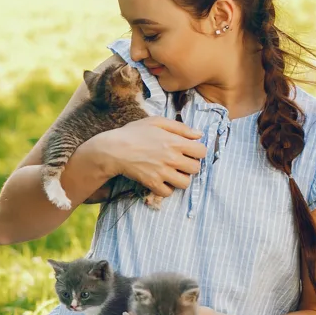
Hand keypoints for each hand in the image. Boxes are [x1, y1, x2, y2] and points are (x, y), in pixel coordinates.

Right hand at [91, 117, 206, 197]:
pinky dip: (166, 188)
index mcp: (175, 142)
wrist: (113, 150)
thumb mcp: (157, 122)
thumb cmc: (134, 133)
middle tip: (179, 162)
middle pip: (196, 169)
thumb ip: (180, 127)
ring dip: (180, 179)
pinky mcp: (152, 183)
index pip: (202, 151)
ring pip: (185, 183)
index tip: (189, 151)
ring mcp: (162, 173)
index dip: (197, 151)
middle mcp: (172, 158)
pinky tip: (161, 180)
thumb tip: (199, 134)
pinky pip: (168, 192)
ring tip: (172, 173)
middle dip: (190, 165)